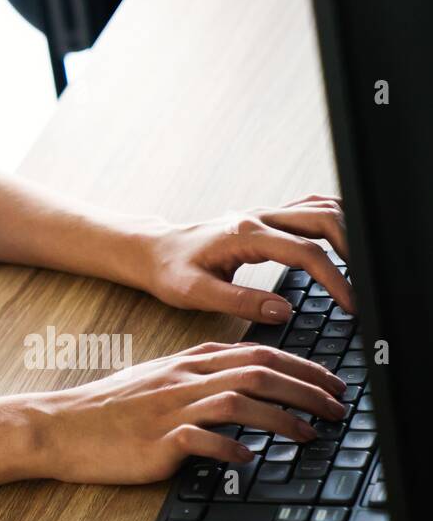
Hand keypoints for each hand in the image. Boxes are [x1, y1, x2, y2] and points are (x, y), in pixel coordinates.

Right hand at [30, 341, 347, 484]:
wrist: (59, 425)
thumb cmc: (107, 408)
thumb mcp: (156, 381)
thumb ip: (196, 377)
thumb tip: (239, 385)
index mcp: (186, 363)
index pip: (256, 353)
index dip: (301, 367)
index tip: (329, 382)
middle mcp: (183, 379)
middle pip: (258, 372)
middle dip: (307, 388)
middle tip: (337, 406)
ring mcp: (171, 408)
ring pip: (239, 400)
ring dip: (283, 417)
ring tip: (310, 433)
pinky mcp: (158, 439)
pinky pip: (202, 440)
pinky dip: (232, 448)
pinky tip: (250, 458)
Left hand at [143, 195, 351, 323]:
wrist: (154, 251)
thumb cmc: (171, 272)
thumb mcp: (195, 293)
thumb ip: (239, 302)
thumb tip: (283, 311)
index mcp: (245, 235)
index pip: (306, 253)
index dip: (335, 280)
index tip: (353, 306)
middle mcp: (259, 217)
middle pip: (324, 218)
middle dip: (353, 249)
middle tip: (365, 286)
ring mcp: (264, 214)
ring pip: (320, 208)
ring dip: (347, 231)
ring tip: (362, 268)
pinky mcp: (267, 218)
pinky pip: (309, 210)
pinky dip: (334, 221)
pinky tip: (345, 244)